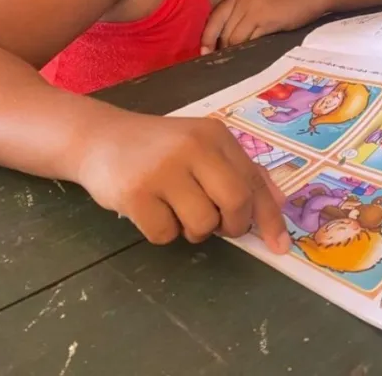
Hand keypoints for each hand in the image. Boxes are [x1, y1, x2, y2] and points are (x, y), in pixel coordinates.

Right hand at [75, 111, 290, 250]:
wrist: (100, 139)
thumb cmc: (160, 148)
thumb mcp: (203, 148)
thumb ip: (241, 172)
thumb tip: (280, 204)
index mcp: (215, 135)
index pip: (253, 180)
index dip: (269, 216)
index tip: (280, 245)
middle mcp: (193, 146)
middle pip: (235, 202)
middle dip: (232, 225)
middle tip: (219, 226)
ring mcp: (163, 169)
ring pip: (202, 224)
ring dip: (194, 230)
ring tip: (177, 210)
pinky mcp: (135, 194)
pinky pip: (166, 235)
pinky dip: (163, 232)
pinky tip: (151, 210)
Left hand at [201, 0, 321, 52]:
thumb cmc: (286, 0)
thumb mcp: (259, 2)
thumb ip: (244, 16)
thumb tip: (229, 41)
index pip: (214, 18)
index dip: (207, 38)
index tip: (204, 54)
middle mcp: (242, 2)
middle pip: (224, 32)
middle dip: (222, 49)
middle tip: (223, 64)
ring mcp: (253, 11)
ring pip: (235, 39)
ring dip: (235, 53)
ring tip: (236, 65)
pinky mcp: (266, 20)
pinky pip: (251, 40)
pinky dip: (248, 51)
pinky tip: (251, 59)